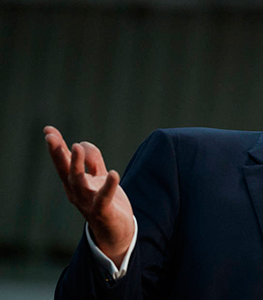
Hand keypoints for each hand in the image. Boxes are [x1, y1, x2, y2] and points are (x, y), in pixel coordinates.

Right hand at [44, 126, 134, 267]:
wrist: (115, 232)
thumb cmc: (104, 202)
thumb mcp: (97, 179)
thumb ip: (92, 161)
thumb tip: (83, 143)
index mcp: (74, 184)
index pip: (63, 163)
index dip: (57, 146)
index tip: (48, 130)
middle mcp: (77, 192)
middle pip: (65, 170)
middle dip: (58, 153)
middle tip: (50, 136)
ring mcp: (88, 202)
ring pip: (79, 182)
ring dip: (77, 164)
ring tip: (77, 146)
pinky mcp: (103, 211)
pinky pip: (104, 197)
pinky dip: (109, 186)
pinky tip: (113, 173)